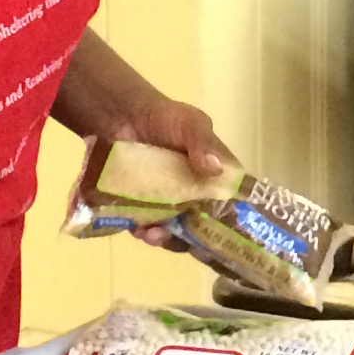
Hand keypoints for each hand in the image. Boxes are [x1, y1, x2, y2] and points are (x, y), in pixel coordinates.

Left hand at [89, 93, 234, 250]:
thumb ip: (204, 143)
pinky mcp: (142, 208)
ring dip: (168, 238)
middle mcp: (195, 194)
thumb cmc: (164, 118)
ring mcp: (169, 203)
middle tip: (184, 238)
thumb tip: (215, 169)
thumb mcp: (191, 123)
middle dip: (196, 238)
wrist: (122, 116)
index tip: (227, 234)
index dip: (232, 220)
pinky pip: (148, 228)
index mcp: (214, 176)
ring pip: (176, 231)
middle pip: (204, 226)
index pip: (230, 203)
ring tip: (154, 233)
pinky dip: (146, 232)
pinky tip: (139, 229)